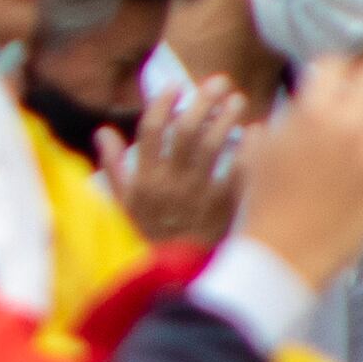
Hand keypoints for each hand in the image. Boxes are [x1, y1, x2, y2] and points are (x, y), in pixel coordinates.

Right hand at [100, 76, 243, 246]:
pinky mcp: (226, 209)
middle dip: (203, 102)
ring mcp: (200, 196)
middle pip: (187, 132)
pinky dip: (251, 151)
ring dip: (227, 119)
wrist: (176, 279)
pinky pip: (241, 174)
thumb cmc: (145, 239)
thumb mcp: (120, 206)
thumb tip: (104, 132)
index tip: (176, 86)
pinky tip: (258, 132)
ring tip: (238, 100)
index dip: (163, 104)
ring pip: (216, 147)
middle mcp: (171, 184)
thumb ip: (113, 168)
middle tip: (219, 82)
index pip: (151, 131)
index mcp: (144, 180)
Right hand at [231, 45, 362, 290]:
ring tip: (356, 143)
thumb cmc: (264, 198)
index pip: (337, 63)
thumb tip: (310, 100)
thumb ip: (293, 115)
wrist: (284, 253)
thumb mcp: (264, 145)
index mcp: (315, 111)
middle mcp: (352, 127)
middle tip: (353, 97)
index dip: (328, 70)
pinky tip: (358, 176)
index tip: (326, 81)